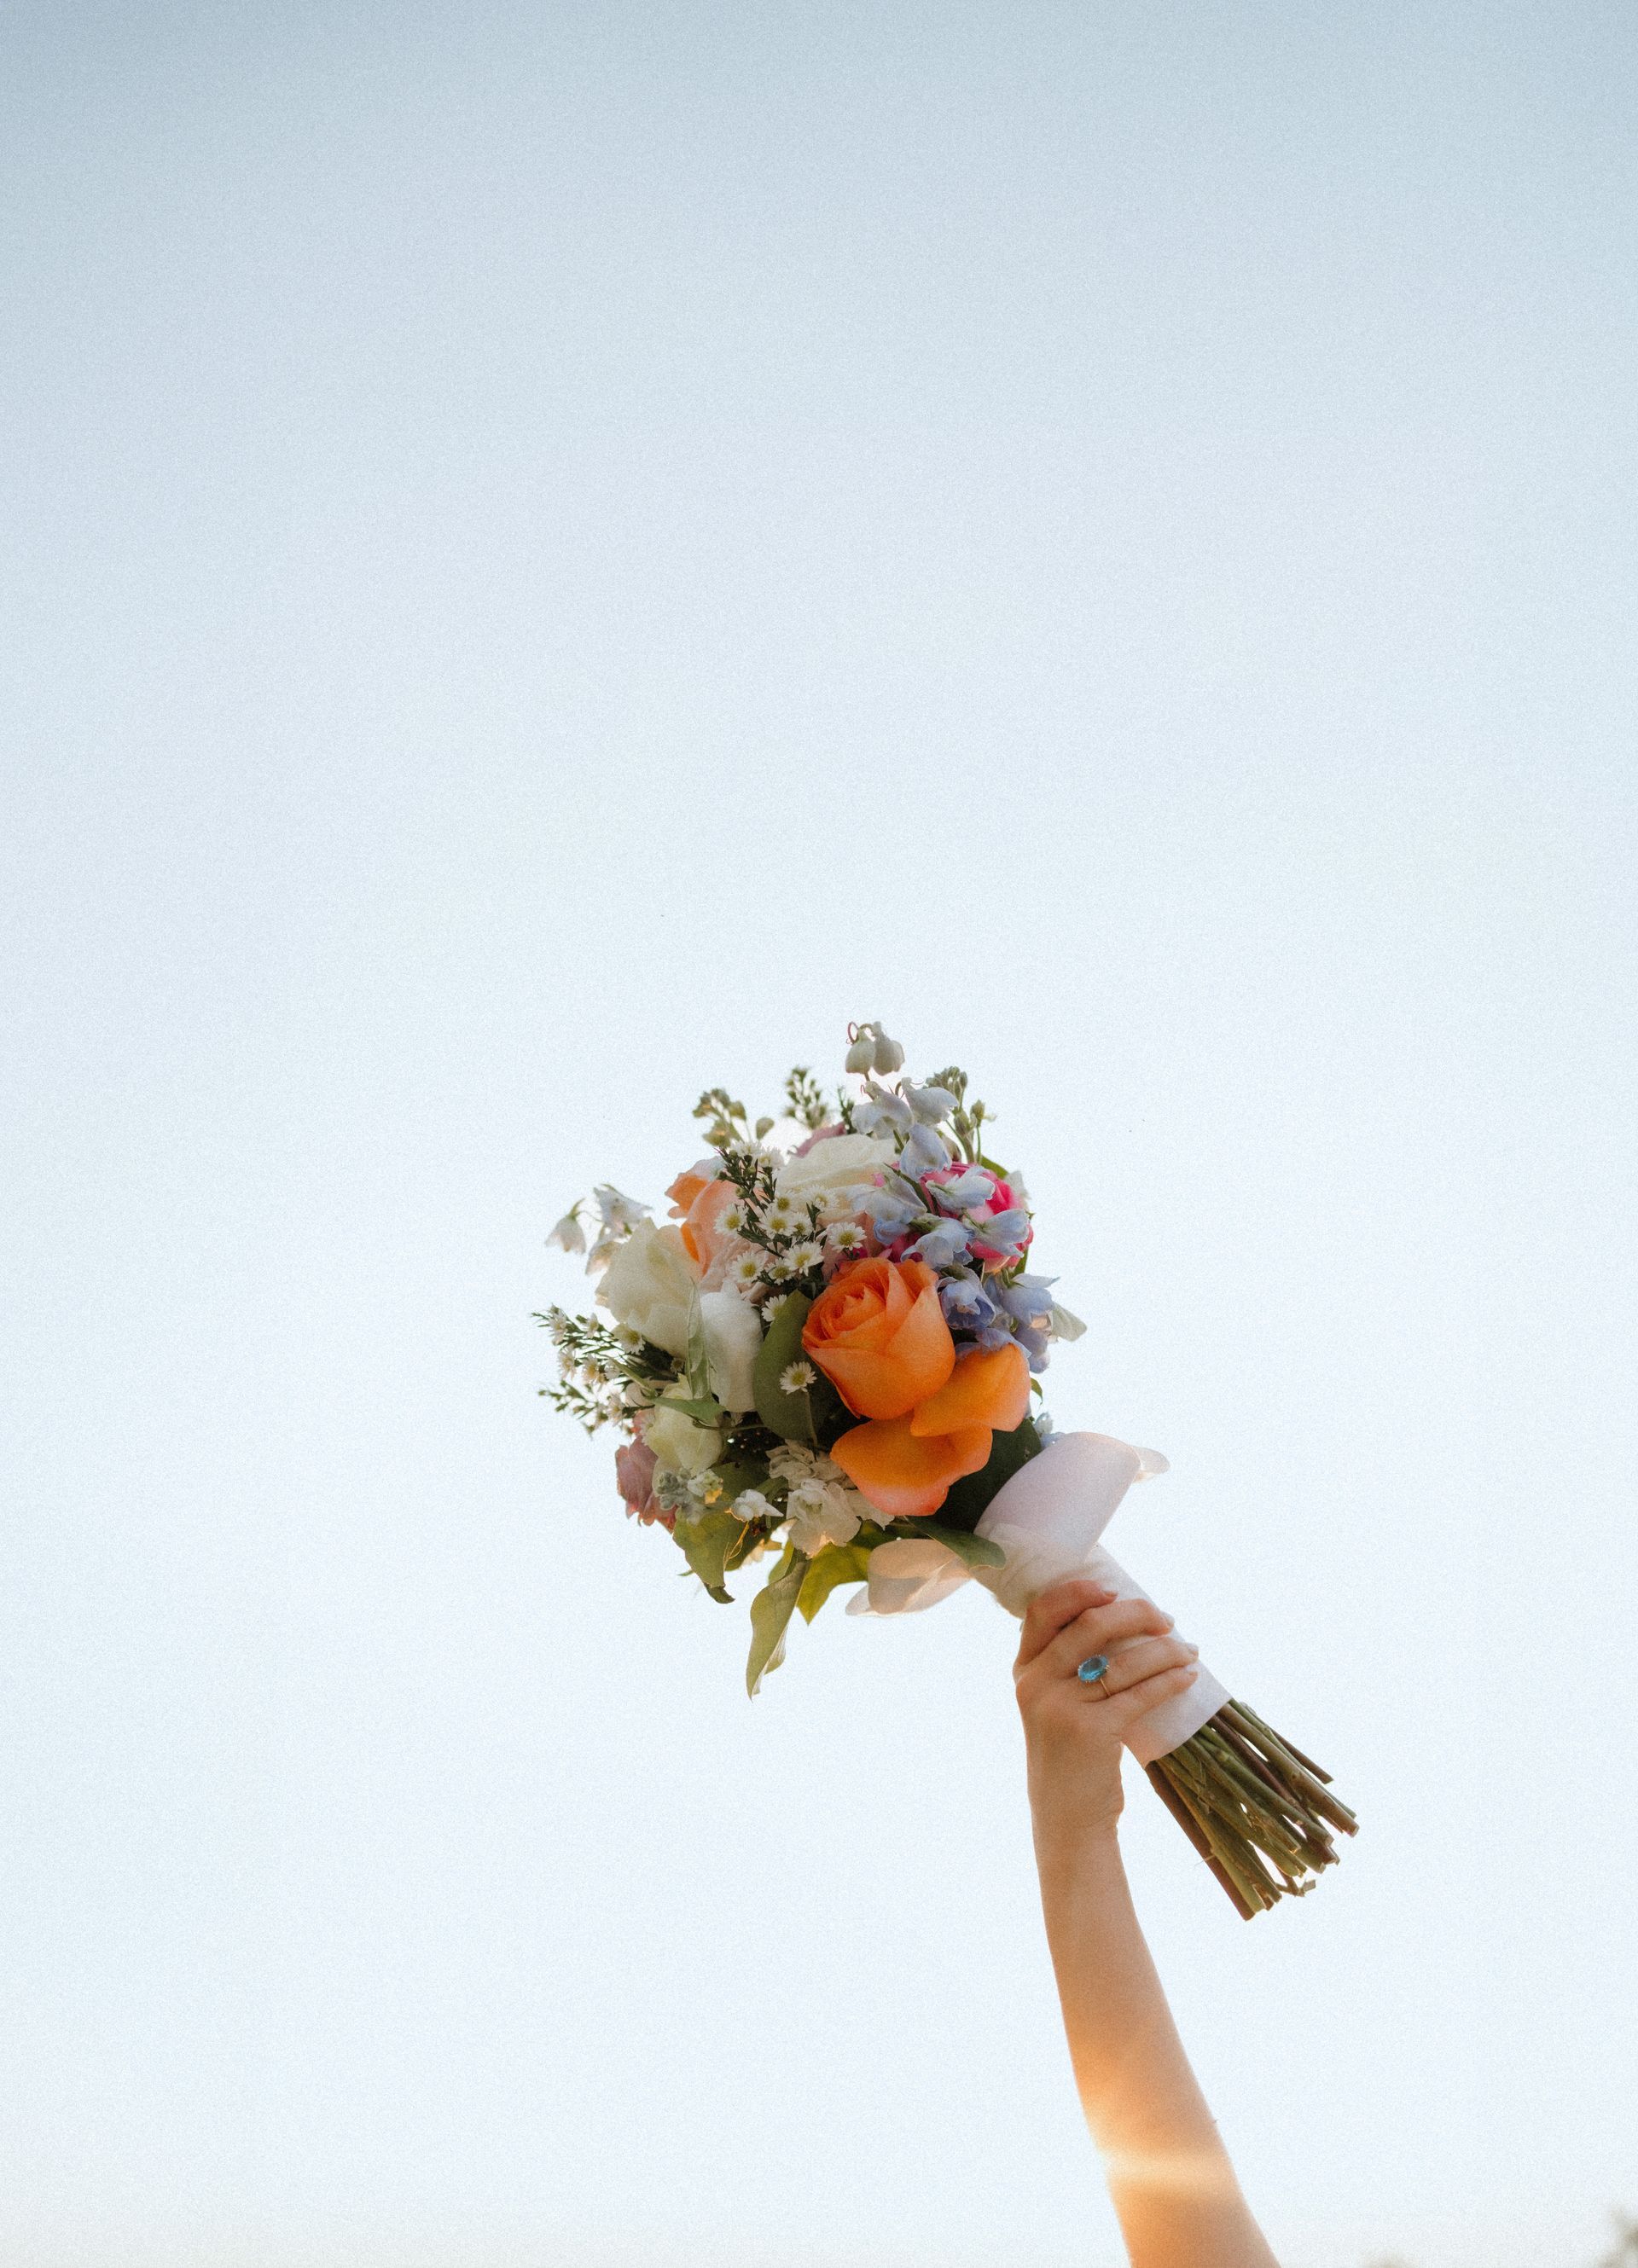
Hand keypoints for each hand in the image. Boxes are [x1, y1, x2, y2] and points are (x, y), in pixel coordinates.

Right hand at [1014, 1579, 1201, 1844]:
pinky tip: (1189, 1676)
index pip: (1042, 1612)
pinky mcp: (1092, 1732)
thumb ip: (1066, 1665)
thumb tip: (1120, 1617)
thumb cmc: (1068, 1755)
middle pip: (1090, 1626)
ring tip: (1189, 1650)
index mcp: (1023, 1670)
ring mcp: (1061, 1708)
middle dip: (1136, 1614)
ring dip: (1165, 1650)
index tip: (1113, 1590)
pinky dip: (1170, 1680)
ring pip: (1123, 1661)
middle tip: (1166, 1619)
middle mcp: (1036, 1684)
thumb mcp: (1050, 1705)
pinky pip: (1140, 1694)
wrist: (1067, 1818)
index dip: (1078, 1592)